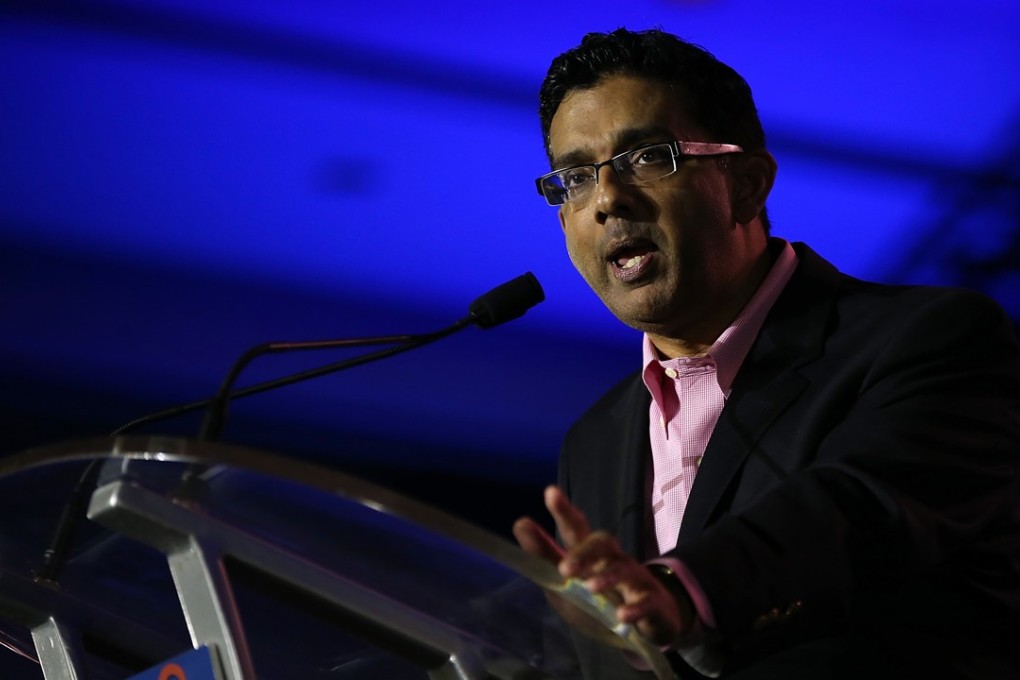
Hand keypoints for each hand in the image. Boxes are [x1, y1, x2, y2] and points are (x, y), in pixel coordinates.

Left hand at [514, 485, 694, 647]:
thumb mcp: (566, 582)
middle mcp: (614, 559)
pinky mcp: (653, 603)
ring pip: (624, 569)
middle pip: (603, 543)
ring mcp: (635, 579)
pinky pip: (647, 601)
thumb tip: (520, 523)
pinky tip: (623, 616)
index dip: (564, 511)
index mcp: (590, 554)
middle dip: (584, 552)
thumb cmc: (599, 601)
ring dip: (608, 577)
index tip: (550, 492)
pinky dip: (636, 609)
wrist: (645, 627)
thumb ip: (544, 556)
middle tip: (565, 568)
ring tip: (591, 588)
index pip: (576, 528)